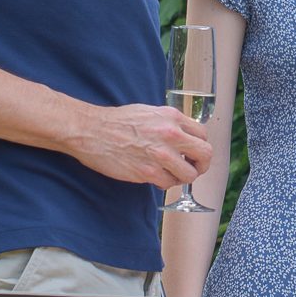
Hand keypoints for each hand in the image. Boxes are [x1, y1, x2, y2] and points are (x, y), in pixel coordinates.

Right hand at [68, 103, 212, 189]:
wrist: (91, 130)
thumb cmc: (117, 121)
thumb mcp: (150, 112)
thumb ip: (171, 124)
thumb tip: (185, 137)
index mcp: (172, 117)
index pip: (203, 135)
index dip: (200, 147)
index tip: (194, 154)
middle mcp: (170, 134)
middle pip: (205, 154)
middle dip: (201, 165)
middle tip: (192, 169)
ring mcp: (160, 154)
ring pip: (189, 174)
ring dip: (182, 177)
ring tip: (171, 174)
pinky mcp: (147, 171)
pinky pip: (168, 183)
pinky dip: (165, 184)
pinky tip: (156, 178)